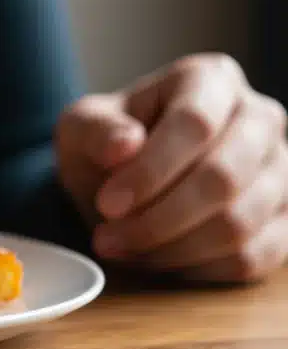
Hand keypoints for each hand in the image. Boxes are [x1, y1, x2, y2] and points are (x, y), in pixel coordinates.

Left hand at [55, 54, 287, 282]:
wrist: (122, 179)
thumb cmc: (106, 145)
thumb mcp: (81, 128)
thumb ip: (97, 131)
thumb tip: (125, 144)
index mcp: (211, 80)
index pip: (194, 123)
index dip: (150, 171)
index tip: (108, 204)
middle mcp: (260, 117)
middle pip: (223, 178)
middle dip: (158, 219)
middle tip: (108, 237)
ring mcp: (281, 170)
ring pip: (240, 224)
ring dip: (172, 248)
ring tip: (123, 248)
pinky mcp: (286, 220)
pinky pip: (254, 257)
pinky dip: (198, 268)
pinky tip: (156, 260)